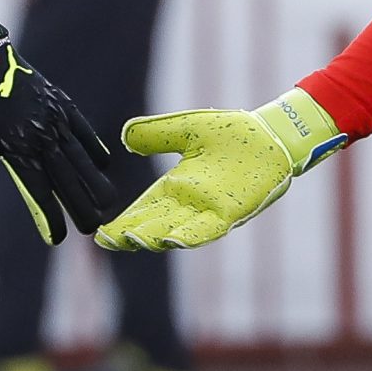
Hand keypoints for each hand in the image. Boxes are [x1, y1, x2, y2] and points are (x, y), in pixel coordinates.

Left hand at [0, 39, 118, 244]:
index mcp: (17, 149)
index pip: (40, 192)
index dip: (51, 218)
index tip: (59, 239)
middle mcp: (41, 136)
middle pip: (68, 180)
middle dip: (82, 207)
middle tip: (94, 228)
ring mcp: (56, 119)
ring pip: (82, 158)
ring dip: (95, 183)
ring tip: (108, 204)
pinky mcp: (63, 104)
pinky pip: (84, 132)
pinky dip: (93, 149)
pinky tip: (102, 166)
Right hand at [98, 88, 345, 251]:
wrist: (271, 136)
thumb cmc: (234, 134)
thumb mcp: (186, 129)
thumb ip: (157, 134)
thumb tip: (125, 138)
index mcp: (176, 187)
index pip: (143, 209)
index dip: (122, 222)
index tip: (100, 235)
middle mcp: (190, 203)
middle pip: (154, 223)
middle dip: (132, 234)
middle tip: (109, 241)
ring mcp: (210, 210)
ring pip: (177, 230)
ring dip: (156, 238)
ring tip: (134, 241)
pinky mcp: (231, 211)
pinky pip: (208, 228)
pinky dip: (191, 236)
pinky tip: (173, 241)